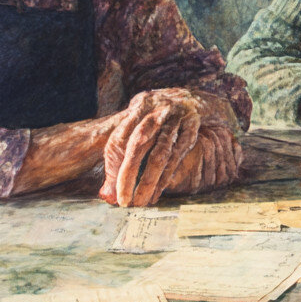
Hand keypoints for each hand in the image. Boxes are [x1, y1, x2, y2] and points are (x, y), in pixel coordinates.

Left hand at [99, 88, 236, 206]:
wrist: (193, 99)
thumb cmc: (157, 116)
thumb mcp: (138, 121)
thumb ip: (119, 153)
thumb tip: (106, 192)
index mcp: (139, 104)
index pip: (120, 137)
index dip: (114, 165)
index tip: (112, 188)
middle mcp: (157, 109)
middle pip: (138, 145)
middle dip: (128, 175)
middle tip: (123, 201)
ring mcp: (177, 119)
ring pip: (159, 155)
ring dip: (148, 182)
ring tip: (140, 202)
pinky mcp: (192, 130)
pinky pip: (176, 158)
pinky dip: (165, 178)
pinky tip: (157, 193)